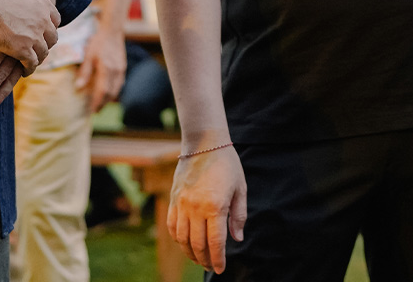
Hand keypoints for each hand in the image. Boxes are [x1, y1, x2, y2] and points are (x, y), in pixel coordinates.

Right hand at [0, 0, 60, 73]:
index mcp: (43, 4)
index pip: (55, 20)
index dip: (49, 27)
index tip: (42, 32)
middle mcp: (43, 20)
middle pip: (52, 37)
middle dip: (46, 43)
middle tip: (38, 49)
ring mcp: (35, 36)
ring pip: (43, 52)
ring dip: (38, 58)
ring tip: (31, 62)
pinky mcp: (23, 50)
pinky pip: (32, 63)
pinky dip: (29, 68)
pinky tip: (24, 70)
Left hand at [75, 28, 126, 111]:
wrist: (113, 31)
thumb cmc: (98, 42)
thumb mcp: (88, 55)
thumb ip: (84, 72)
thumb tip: (78, 87)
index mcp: (106, 69)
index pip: (102, 91)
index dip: (98, 102)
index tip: (92, 110)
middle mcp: (116, 71)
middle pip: (111, 93)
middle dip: (103, 103)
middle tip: (96, 111)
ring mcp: (121, 70)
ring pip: (116, 89)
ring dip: (109, 99)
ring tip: (101, 104)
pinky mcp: (123, 67)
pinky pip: (120, 84)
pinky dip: (114, 91)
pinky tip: (109, 92)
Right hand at [168, 143, 245, 273]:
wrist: (204, 143)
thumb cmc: (227, 164)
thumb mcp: (240, 189)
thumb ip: (239, 216)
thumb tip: (238, 239)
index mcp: (215, 206)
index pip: (215, 242)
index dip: (218, 259)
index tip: (220, 269)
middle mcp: (196, 208)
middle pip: (198, 244)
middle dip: (205, 260)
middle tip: (212, 266)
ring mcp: (182, 204)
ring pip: (182, 239)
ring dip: (191, 253)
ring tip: (199, 259)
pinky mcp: (173, 200)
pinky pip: (172, 226)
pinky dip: (178, 240)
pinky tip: (185, 244)